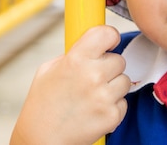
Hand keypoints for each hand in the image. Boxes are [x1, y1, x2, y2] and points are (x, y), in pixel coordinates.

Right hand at [10, 25, 130, 144]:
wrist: (41, 141)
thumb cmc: (43, 105)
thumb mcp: (49, 71)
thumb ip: (73, 54)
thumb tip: (96, 45)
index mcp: (76, 60)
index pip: (107, 33)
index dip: (110, 37)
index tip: (108, 44)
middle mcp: (93, 75)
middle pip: (120, 60)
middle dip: (109, 68)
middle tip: (92, 80)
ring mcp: (104, 97)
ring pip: (125, 80)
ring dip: (113, 87)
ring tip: (92, 97)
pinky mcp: (112, 115)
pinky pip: (123, 102)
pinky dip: (112, 107)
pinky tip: (94, 111)